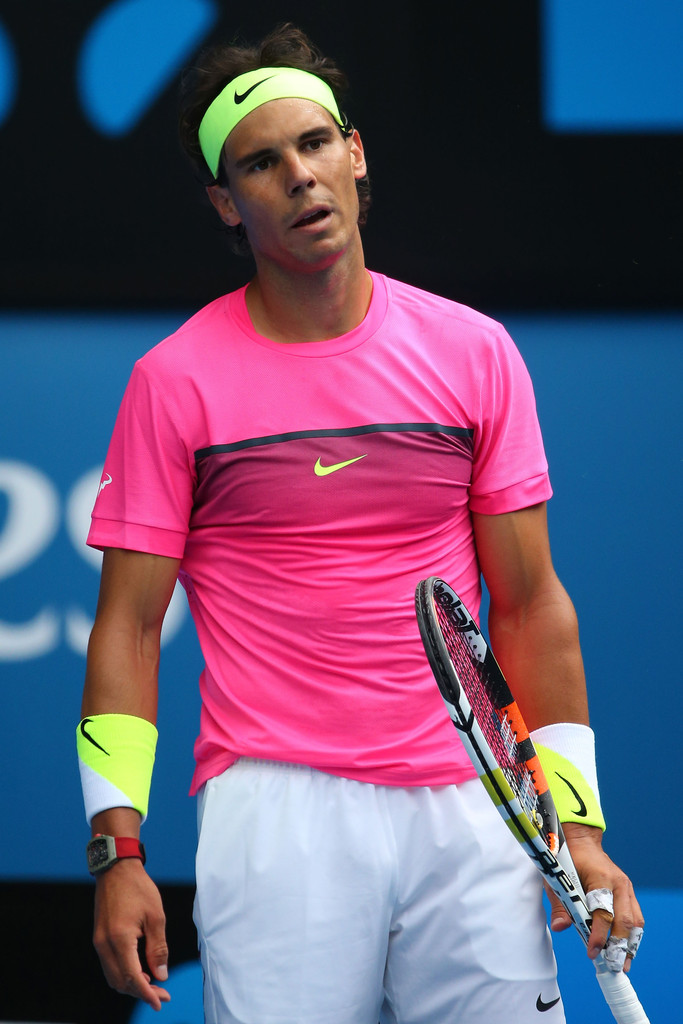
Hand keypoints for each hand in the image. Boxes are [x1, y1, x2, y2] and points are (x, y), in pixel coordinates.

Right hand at [93, 858, 170, 1008]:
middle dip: (141, 992)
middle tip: (163, 995)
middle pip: (120, 982)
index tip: (160, 1002)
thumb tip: (161, 975)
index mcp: (120, 939)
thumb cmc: (138, 888)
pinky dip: (124, 973)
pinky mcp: (99, 938)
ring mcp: (99, 942)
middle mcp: (105, 944)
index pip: (132, 977)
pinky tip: (140, 971)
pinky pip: (110, 965)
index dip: (147, 993)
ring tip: (154, 985)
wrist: (116, 869)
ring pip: (113, 976)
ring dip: (132, 985)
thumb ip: (158, 948)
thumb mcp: (156, 916)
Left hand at [546, 823, 643, 972]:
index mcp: (601, 878)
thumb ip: (560, 903)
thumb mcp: (556, 878)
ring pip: (635, 921)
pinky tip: (624, 949)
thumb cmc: (567, 858)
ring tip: (621, 963)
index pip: (603, 913)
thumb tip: (560, 927)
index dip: (598, 935)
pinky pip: (635, 917)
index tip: (592, 952)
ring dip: (629, 944)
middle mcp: (619, 884)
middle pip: (625, 920)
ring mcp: (626, 888)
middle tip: (611, 965)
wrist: (581, 840)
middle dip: (618, 946)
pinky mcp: (628, 893)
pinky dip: (631, 935)